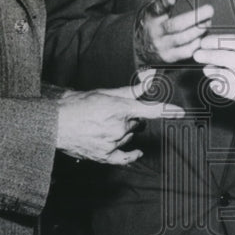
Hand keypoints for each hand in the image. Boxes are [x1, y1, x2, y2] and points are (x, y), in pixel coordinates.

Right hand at [55, 84, 183, 164]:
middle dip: (131, 117)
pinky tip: (137, 151)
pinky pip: (124, 158)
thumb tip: (151, 77)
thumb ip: (131, 89)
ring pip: (129, 137)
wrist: (53, 123)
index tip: (181, 112)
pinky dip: (131, 154)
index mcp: (119, 109)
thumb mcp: (105, 92)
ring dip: (124, 131)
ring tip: (103, 124)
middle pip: (137, 123)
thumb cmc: (76, 105)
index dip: (167, 110)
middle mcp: (118, 128)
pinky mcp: (103, 156)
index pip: (151, 110)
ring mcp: (111, 144)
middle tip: (113, 112)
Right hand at [134, 0, 213, 64]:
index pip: (157, 7)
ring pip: (182, 39)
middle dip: (194, 18)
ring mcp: (161, 46)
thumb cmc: (153, 23)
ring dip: (198, 31)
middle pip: (175, 25)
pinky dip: (196, 44)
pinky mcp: (168, 58)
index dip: (165, 1)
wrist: (139, 47)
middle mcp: (155, 32)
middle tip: (209, 10)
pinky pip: (185, 52)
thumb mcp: (156, 7)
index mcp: (152, 16)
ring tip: (208, 23)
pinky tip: (203, 37)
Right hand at [193, 23, 234, 112]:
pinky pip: (232, 91)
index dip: (219, 40)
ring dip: (215, 71)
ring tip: (207, 69)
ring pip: (226, 73)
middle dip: (211, 54)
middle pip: (226, 56)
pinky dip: (222, 89)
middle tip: (198, 54)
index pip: (233, 42)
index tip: (205, 40)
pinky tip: (214, 85)